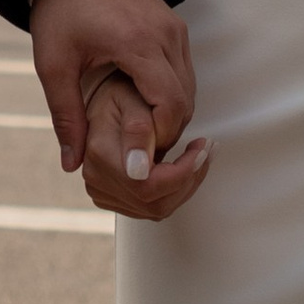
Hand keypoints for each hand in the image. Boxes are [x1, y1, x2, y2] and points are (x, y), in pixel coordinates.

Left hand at [30, 0, 195, 177]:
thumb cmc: (61, 10)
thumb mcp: (54, 63)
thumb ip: (65, 115)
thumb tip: (71, 164)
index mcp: (138, 42)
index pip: (171, 104)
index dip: (161, 138)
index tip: (139, 157)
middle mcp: (165, 33)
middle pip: (185, 100)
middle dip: (168, 131)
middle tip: (139, 151)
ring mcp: (173, 27)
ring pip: (189, 87)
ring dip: (172, 114)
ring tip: (140, 132)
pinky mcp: (174, 25)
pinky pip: (185, 70)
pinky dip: (173, 94)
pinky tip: (145, 106)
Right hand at [77, 70, 212, 220]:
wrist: (105, 101)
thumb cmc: (120, 94)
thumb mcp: (131, 97)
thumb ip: (138, 128)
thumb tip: (139, 166)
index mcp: (100, 154)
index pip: (147, 185)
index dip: (181, 173)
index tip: (200, 149)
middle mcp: (97, 180)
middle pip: (155, 204)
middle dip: (189, 179)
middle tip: (206, 151)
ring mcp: (104, 192)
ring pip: (157, 209)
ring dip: (186, 185)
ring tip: (200, 157)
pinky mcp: (114, 198)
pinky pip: (152, 207)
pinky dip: (175, 190)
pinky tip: (185, 168)